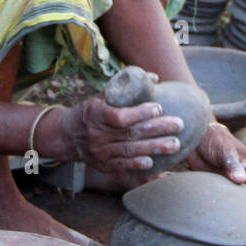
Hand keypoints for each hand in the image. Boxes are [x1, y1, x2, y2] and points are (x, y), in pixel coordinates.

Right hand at [46, 95, 184, 176]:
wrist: (67, 136)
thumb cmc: (91, 112)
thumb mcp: (102, 96)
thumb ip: (126, 88)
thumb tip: (154, 77)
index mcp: (96, 114)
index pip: (119, 117)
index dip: (140, 113)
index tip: (158, 107)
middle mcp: (97, 135)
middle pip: (130, 134)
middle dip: (157, 130)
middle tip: (179, 125)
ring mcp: (100, 153)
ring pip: (130, 151)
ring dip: (155, 148)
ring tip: (175, 144)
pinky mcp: (103, 166)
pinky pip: (123, 167)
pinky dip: (139, 167)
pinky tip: (155, 165)